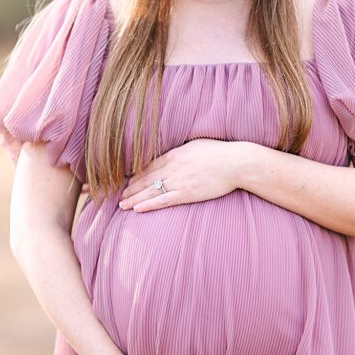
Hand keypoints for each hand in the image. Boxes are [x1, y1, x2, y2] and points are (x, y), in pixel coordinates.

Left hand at [119, 139, 243, 212]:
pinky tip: (137, 209)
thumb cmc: (220, 152)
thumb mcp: (196, 144)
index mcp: (174, 155)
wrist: (235, 163)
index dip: (136, 176)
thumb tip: (175, 153)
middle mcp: (172, 168)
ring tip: (122, 205)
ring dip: (134, 198)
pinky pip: (163, 200)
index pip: (148, 167)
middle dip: (130, 189)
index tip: (127, 182)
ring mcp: (179, 181)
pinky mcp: (187, 193)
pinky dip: (149, 205)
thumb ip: (182, 150)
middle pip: (145, 180)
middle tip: (119, 196)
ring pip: (150, 191)